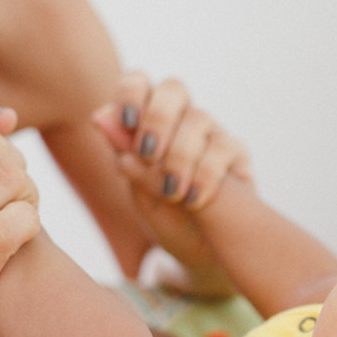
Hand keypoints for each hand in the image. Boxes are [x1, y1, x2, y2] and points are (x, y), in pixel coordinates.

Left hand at [93, 74, 250, 292]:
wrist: (204, 254)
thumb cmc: (167, 219)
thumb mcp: (140, 193)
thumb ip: (126, 155)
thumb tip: (99, 116)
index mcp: (148, 121)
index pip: (138, 83)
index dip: (131, 93)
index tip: (126, 123)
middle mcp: (182, 119)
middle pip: (174, 89)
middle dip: (158, 118)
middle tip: (148, 153)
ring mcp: (212, 133)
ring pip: (198, 118)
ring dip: (179, 155)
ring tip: (171, 192)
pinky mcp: (237, 154)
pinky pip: (223, 148)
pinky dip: (204, 174)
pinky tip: (194, 200)